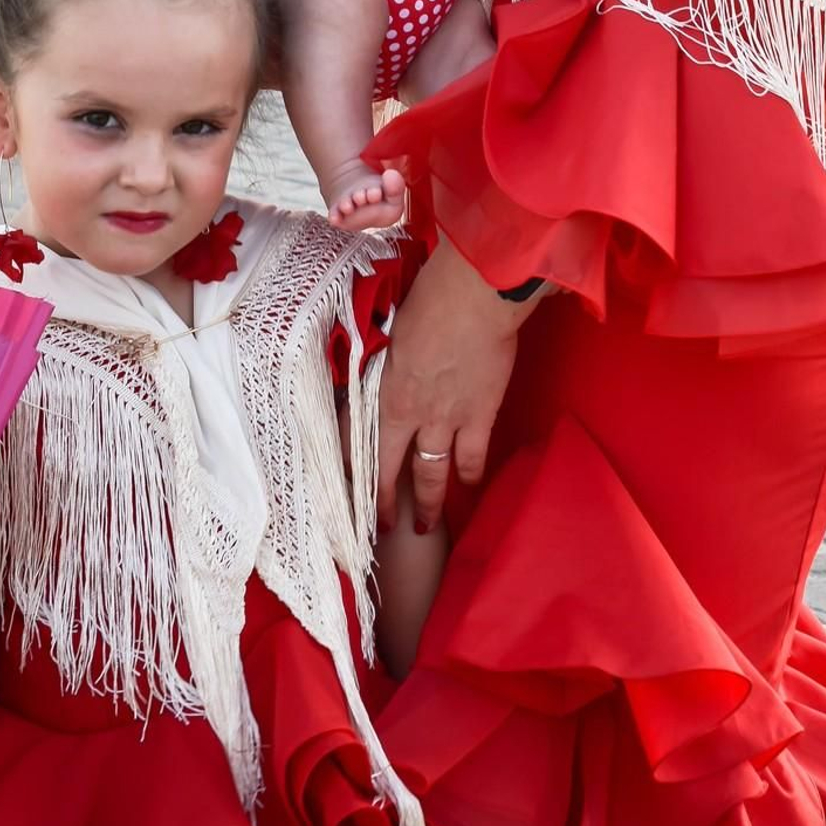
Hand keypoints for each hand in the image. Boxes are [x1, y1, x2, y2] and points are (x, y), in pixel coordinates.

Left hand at [376, 240, 521, 532]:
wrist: (473, 296)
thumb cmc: (428, 301)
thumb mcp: (390, 334)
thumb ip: (384, 363)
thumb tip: (379, 371)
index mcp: (381, 393)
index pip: (353, 442)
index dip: (348, 470)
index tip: (345, 490)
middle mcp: (409, 415)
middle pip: (389, 471)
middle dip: (383, 504)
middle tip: (382, 528)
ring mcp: (446, 420)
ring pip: (432, 476)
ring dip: (427, 504)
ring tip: (424, 526)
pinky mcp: (480, 416)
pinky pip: (473, 458)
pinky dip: (470, 476)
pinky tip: (468, 487)